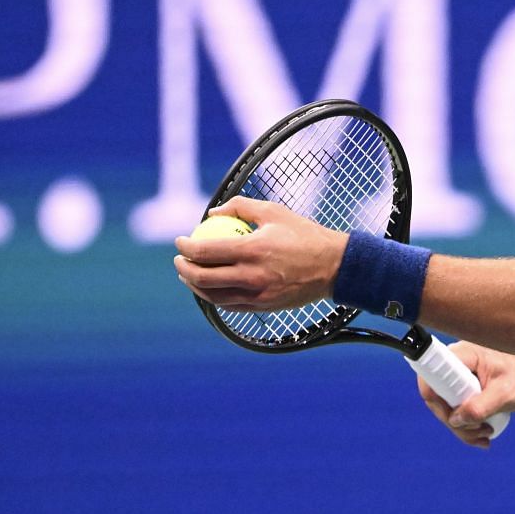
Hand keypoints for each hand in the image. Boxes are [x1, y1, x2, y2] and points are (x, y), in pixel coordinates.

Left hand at [173, 199, 347, 311]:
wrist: (334, 266)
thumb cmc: (304, 235)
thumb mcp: (274, 211)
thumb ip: (240, 207)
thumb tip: (213, 213)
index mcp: (252, 250)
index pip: (205, 251)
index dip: (186, 247)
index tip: (180, 241)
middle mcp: (252, 276)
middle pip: (203, 278)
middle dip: (184, 269)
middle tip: (181, 260)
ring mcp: (257, 295)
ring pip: (213, 296)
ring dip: (195, 286)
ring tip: (190, 275)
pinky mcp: (263, 307)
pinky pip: (231, 305)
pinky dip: (216, 297)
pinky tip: (212, 287)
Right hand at [415, 341, 514, 449]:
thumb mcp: (505, 394)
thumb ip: (480, 407)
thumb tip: (456, 420)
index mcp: (463, 355)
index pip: (431, 378)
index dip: (437, 402)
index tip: (455, 419)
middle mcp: (456, 363)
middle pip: (437, 397)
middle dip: (455, 422)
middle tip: (477, 431)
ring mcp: (458, 376)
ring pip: (446, 408)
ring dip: (462, 428)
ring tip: (485, 435)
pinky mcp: (464, 388)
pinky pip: (456, 410)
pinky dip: (467, 427)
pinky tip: (482, 436)